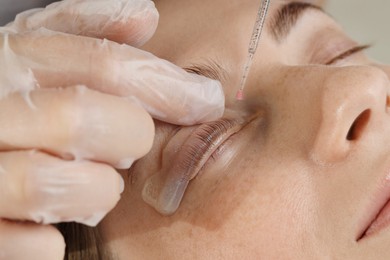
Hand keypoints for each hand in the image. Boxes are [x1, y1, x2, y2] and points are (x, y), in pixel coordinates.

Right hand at [0, 0, 224, 258]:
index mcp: (5, 63)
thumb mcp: (38, 57)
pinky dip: (56, 241)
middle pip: (82, 120)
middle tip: (134, 143)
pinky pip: (34, 245)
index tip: (206, 100)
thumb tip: (144, 16)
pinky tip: (60, 226)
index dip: (165, 85)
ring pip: (51, 183)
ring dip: (96, 189)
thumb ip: (86, 32)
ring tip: (97, 182)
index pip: (100, 66)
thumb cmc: (12, 103)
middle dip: (130, 135)